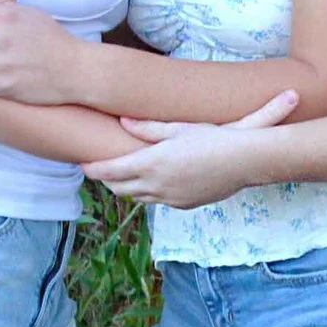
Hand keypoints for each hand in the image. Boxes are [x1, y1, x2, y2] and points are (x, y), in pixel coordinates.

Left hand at [83, 91, 297, 208]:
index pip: (110, 171)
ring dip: (129, 187)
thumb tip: (123, 121)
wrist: (243, 161)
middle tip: (103, 167)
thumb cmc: (212, 138)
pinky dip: (151, 192)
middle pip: (120, 188)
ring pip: (138, 197)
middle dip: (108, 179)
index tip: (83, 164)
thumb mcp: (178, 128)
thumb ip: (148, 128)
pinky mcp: (184, 205)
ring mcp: (170, 198)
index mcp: (151, 163)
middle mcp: (157, 185)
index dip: (94, 169)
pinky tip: (157, 181)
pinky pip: (159, 201)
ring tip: (127, 174)